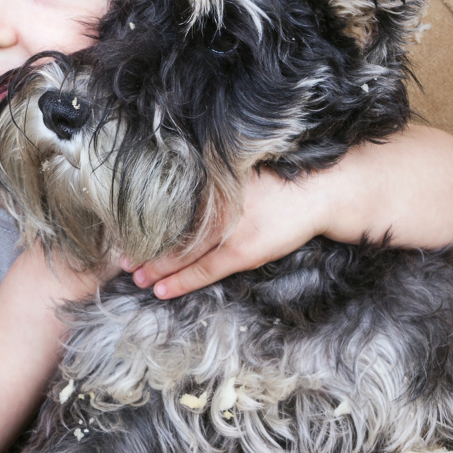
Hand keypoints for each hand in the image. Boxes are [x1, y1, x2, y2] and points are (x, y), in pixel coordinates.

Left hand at [125, 126, 452, 299]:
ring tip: (130, 275)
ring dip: (154, 264)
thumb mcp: (255, 164)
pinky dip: (181, 279)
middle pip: (171, 226)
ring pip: (183, 250)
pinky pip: (207, 268)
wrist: (338, 186)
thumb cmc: (298, 173)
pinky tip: (160, 288)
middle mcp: (222, 198)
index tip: (120, 223)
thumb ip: (225, 173)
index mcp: (222, 176)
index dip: (145, 215)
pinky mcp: (250, 248)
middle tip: (114, 257)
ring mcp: (235, 224)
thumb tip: (198, 181)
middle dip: (142, 243)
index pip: (175, 201)